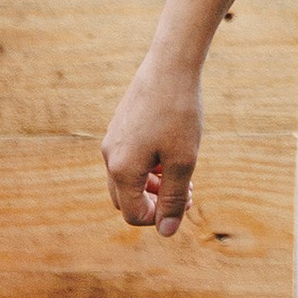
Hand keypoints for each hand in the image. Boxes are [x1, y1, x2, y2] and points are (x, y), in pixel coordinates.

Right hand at [103, 50, 203, 237]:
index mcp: (122, 169)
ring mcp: (111, 140)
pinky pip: (128, 159)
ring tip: (182, 173)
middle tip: (187, 189)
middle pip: (126, 200)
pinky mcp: (119, 127)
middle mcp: (110, 157)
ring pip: (127, 180)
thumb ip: (175, 199)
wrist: (171, 66)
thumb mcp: (183, 161)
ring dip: (152, 186)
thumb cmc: (180, 114)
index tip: (188, 199)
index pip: (134, 215)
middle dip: (155, 202)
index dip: (161, 217)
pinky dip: (148, 166)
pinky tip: (171, 152)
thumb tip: (167, 232)